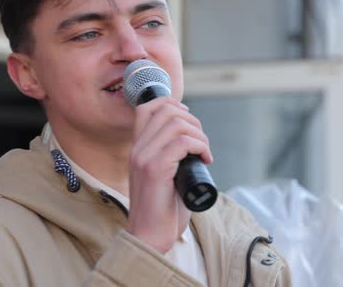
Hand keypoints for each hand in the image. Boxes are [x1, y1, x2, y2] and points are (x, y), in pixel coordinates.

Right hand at [125, 97, 212, 253]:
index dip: (172, 105)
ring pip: (176, 123)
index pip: (147, 108)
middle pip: (166, 110)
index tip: (190, 123)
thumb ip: (171, 156)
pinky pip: (182, 142)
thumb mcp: (164, 176)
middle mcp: (137, 149)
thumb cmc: (162, 210)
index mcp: (137, 149)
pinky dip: (200, 146)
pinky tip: (205, 160)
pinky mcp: (155, 169)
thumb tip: (194, 141)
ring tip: (204, 152)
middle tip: (202, 143)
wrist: (150, 237)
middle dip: (192, 121)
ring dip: (199, 135)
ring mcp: (144, 158)